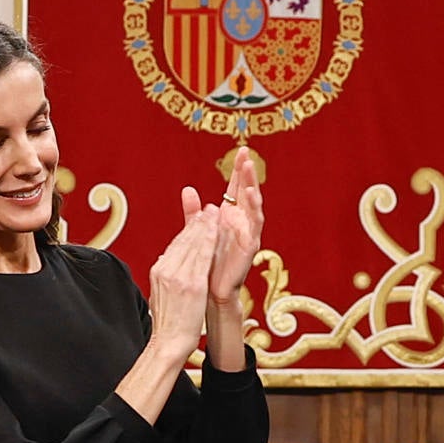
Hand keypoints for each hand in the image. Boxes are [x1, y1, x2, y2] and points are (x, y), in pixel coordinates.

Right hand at [147, 193, 219, 359]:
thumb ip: (167, 277)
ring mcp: (178, 276)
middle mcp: (166, 270)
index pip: (176, 245)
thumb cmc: (170, 323)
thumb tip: (168, 264)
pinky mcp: (191, 284)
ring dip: (205, 226)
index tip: (198, 219)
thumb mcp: (163, 294)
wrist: (168, 342)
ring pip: (193, 244)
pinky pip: (202, 256)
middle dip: (197, 222)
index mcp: (159, 271)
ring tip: (215, 213)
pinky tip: (216, 230)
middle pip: (183, 240)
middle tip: (209, 208)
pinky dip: (209, 240)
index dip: (188, 230)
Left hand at [208, 145, 263, 304]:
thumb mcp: (198, 233)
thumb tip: (188, 189)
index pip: (236, 188)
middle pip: (246, 192)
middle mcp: (241, 223)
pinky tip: (251, 195)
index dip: (238, 170)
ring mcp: (248, 233)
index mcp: (230, 218)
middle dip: (248, 172)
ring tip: (249, 168)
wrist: (210, 292)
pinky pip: (255, 224)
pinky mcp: (250, 245)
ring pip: (253, 204)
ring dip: (252, 185)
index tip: (241, 150)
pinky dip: (254, 208)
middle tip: (247, 153)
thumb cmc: (208, 265)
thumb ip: (194, 212)